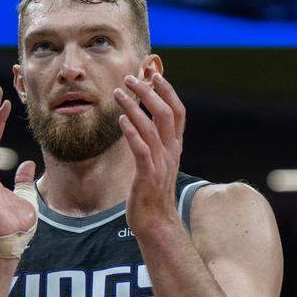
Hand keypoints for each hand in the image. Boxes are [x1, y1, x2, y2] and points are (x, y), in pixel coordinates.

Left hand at [114, 73, 186, 235]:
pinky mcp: (147, 175)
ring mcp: (161, 163)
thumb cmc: (152, 192)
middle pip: (166, 113)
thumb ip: (153, 143)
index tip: (154, 73)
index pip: (178, 111)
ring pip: (152, 127)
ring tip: (118, 92)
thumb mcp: (156, 163)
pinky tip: (120, 119)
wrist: (156, 223)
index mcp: (175, 147)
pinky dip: (132, 131)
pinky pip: (141, 148)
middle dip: (149, 91)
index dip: (167, 90)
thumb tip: (142, 122)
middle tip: (130, 77)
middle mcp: (171, 152)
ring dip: (134, 106)